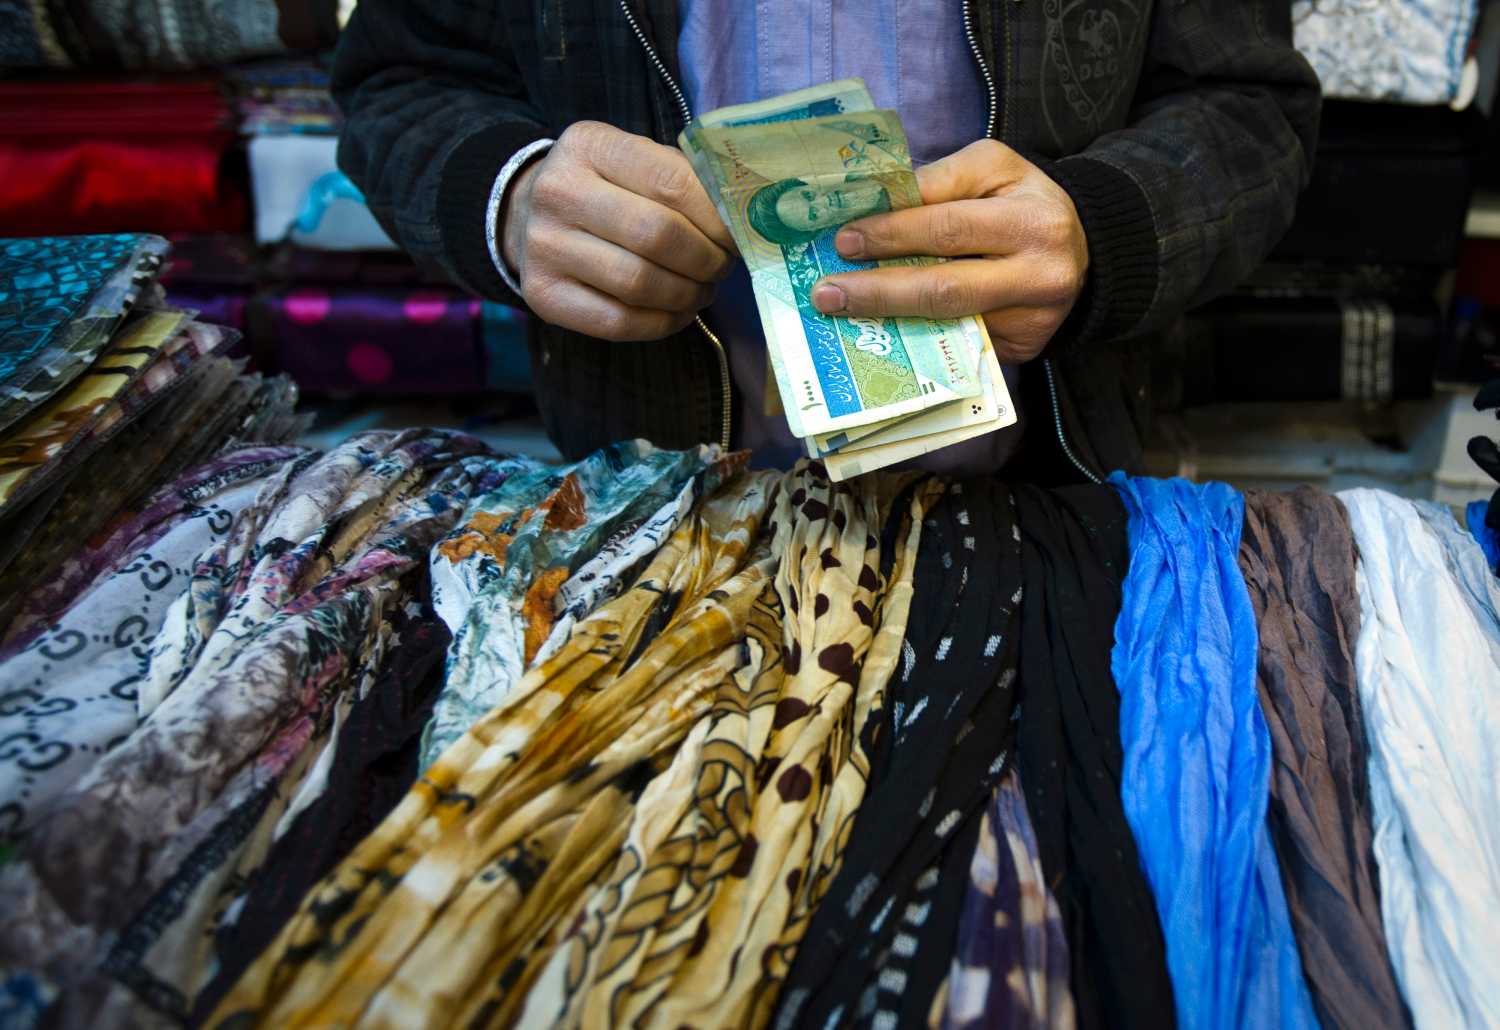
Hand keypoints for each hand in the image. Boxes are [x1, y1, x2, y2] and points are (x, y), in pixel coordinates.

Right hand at [502, 121, 736, 341]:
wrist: (529, 216)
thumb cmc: (606, 189)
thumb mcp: (636, 161)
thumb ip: (684, 180)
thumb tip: (744, 220)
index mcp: (590, 145)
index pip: (671, 182)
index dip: (717, 216)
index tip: (738, 234)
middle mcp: (558, 192)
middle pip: (656, 236)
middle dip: (706, 259)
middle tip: (722, 266)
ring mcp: (543, 246)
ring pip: (639, 283)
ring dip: (687, 294)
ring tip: (702, 289)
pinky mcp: (543, 295)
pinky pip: (619, 321)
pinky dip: (662, 323)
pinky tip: (677, 312)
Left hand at [808, 139, 1088, 362]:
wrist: (1083, 248)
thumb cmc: (1022, 200)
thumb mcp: (992, 168)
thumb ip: (939, 182)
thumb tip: (874, 205)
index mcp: (1032, 221)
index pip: (949, 227)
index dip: (893, 234)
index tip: (845, 240)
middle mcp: (1039, 276)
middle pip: (945, 289)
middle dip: (879, 291)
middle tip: (828, 292)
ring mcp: (1031, 322)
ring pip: (947, 326)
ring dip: (887, 321)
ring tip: (841, 313)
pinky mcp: (1022, 350)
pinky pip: (959, 347)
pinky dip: (914, 340)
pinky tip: (878, 332)